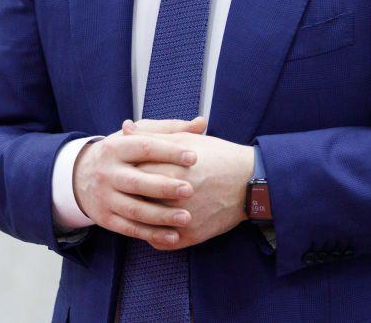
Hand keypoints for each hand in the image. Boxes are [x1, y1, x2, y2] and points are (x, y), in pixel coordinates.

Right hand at [71, 117, 203, 248]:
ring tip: (187, 218)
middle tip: (190, 190)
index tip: (194, 157)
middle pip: (137, 181)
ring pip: (134, 209)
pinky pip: (129, 228)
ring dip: (161, 216)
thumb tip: (201, 123)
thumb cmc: (121, 153)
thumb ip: (170, 130)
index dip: (169, 151)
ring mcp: (104, 197)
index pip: (144, 147)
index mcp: (116, 148)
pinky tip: (173, 236)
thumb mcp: (138, 136)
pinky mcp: (105, 218)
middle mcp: (107, 172)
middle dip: (164, 186)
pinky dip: (151, 234)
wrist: (80, 176)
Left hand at [126, 121, 254, 249]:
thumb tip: (126, 127)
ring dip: (136, 217)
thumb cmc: (217, 156)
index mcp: (171, 169)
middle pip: (136, 198)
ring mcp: (183, 219)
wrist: (250, 181)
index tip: (121, 167)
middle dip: (127, 193)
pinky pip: (160, 242)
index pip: (133, 171)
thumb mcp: (185, 140)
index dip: (124, 168)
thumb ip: (154, 135)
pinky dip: (152, 236)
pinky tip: (150, 226)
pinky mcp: (191, 236)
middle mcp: (175, 196)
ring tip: (133, 207)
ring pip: (145, 224)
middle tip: (122, 189)